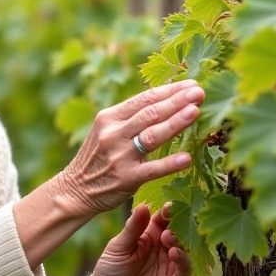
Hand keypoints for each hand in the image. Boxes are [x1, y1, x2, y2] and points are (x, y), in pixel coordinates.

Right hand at [57, 80, 203, 216]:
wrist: (75, 190)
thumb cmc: (98, 157)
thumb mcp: (107, 130)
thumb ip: (131, 117)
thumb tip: (167, 99)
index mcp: (110, 117)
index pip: (144, 99)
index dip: (170, 90)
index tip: (192, 85)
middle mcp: (113, 134)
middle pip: (150, 113)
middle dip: (177, 101)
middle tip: (200, 92)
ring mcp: (119, 156)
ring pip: (152, 136)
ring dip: (176, 123)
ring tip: (195, 112)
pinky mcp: (126, 179)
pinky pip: (152, 170)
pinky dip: (170, 164)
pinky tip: (187, 158)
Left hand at [80, 203, 192, 275]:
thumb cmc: (110, 270)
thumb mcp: (118, 247)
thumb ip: (133, 228)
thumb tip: (144, 206)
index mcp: (151, 235)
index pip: (164, 220)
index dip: (168, 212)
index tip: (170, 206)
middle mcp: (163, 248)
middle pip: (178, 233)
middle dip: (177, 226)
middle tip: (169, 224)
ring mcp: (169, 266)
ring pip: (184, 251)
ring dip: (180, 243)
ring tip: (168, 238)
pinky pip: (184, 272)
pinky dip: (183, 262)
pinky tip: (174, 253)